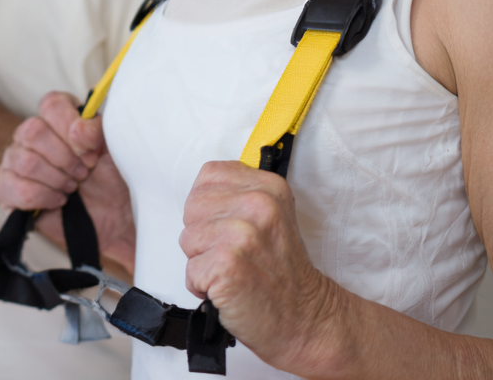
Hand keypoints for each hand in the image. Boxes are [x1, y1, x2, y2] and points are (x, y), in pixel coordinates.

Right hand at [0, 91, 135, 271]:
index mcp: (58, 116)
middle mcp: (32, 133)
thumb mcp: (113, 147)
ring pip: (25, 161)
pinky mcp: (8, 189)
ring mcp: (16, 160)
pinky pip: (14, 188)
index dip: (70, 127)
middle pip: (33, 131)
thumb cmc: (111, 175)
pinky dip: (42, 196)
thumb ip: (97, 130)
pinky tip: (59, 200)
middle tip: (83, 173)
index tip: (90, 151)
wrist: (112, 216)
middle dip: (64, 158)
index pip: (52, 104)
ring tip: (73, 187)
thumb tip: (77, 130)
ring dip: (56, 179)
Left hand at [180, 161, 343, 375]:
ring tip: (231, 271)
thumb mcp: (273, 217)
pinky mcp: (227, 265)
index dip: (208, 204)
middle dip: (202, 234)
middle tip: (230, 253)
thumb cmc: (282, 273)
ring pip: (188, 239)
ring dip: (201, 262)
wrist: (304, 318)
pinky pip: (190, 270)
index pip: (209, 175)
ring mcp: (242, 234)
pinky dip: (202, 286)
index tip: (223, 224)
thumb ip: (241, 196)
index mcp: (268, 187)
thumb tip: (202, 192)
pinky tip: (227, 289)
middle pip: (193, 206)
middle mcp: (257, 204)